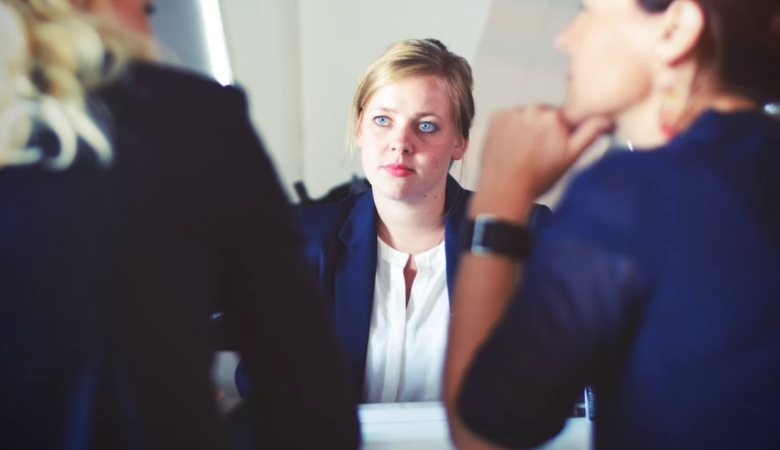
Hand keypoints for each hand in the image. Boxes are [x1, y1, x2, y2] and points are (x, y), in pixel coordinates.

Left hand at [474, 105, 610, 219]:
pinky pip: (508, 118)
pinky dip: (509, 128)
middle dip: (544, 129)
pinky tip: (510, 146)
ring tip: (523, 151)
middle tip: (539, 152)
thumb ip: (590, 133)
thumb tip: (606, 118)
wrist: (504, 189)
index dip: (563, 132)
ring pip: (526, 116)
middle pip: (544, 115)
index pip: (565, 117)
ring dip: (526, 128)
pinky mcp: (496, 117)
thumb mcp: (570, 157)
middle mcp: (533, 109)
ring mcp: (512, 112)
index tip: (556, 145)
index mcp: (555, 116)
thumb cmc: (538, 178)